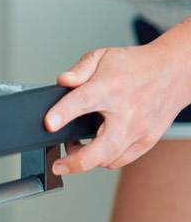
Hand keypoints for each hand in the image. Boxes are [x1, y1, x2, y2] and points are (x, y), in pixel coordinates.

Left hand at [44, 39, 190, 174]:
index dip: (63, 114)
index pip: (83, 101)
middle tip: (58, 165)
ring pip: (111, 159)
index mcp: (110, 88)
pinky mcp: (147, 141)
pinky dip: (106, 159)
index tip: (49, 125)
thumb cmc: (136, 65)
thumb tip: (62, 81)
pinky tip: (95, 149)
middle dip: (76, 162)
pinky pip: (123, 159)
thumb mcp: (102, 56)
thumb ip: (78, 70)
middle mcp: (127, 113)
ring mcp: (140, 130)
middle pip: (102, 147)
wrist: (172, 72)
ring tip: (74, 149)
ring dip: (89, 160)